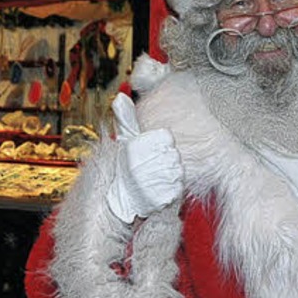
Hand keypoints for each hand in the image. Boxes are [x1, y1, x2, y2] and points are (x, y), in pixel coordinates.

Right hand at [105, 93, 182, 223]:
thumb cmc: (125, 168)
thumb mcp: (124, 140)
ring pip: (178, 171)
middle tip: (153, 168)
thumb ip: (126, 118)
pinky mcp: (166, 198)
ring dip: (170, 175)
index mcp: (142, 144)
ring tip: (156, 179)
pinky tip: (160, 190)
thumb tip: (120, 98)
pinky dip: (172, 190)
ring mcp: (159, 180)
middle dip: (166, 161)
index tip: (151, 153)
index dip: (161, 146)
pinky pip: (178, 189)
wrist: (120, 199)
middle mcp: (151, 161)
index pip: (167, 137)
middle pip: (174, 154)